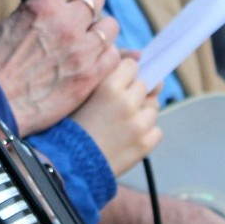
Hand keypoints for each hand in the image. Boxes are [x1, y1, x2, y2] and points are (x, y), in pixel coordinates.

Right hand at [0, 0, 117, 135]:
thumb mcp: (9, 25)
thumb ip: (36, 11)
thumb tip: (50, 3)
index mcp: (41, 5)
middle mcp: (67, 22)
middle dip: (86, 4)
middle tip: (77, 17)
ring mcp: (83, 50)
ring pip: (110, 25)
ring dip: (99, 31)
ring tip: (86, 42)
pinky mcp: (91, 76)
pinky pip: (115, 56)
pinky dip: (106, 56)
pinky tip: (92, 62)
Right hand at [69, 54, 160, 175]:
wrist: (68, 166)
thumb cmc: (69, 127)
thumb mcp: (80, 92)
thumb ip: (107, 73)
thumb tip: (139, 57)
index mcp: (110, 86)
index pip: (132, 65)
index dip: (125, 73)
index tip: (117, 83)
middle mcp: (128, 102)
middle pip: (145, 85)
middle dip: (135, 92)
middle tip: (118, 105)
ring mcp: (139, 124)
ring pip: (153, 107)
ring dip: (142, 112)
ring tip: (121, 123)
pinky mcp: (146, 144)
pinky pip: (156, 130)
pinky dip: (145, 132)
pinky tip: (126, 137)